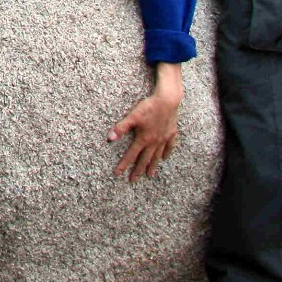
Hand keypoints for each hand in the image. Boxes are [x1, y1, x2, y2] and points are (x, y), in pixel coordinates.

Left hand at [109, 63, 182, 182]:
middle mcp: (154, 142)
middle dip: (138, 170)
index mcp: (143, 139)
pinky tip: (165, 158)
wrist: (168, 100)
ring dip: (152, 166)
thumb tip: (110, 138)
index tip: (118, 173)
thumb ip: (121, 128)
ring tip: (149, 175)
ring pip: (157, 156)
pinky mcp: (171, 133)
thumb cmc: (149, 107)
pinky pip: (169, 146)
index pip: (131, 155)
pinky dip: (166, 153)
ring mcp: (164, 139)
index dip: (124, 164)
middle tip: (133, 180)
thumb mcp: (133, 116)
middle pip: (145, 159)